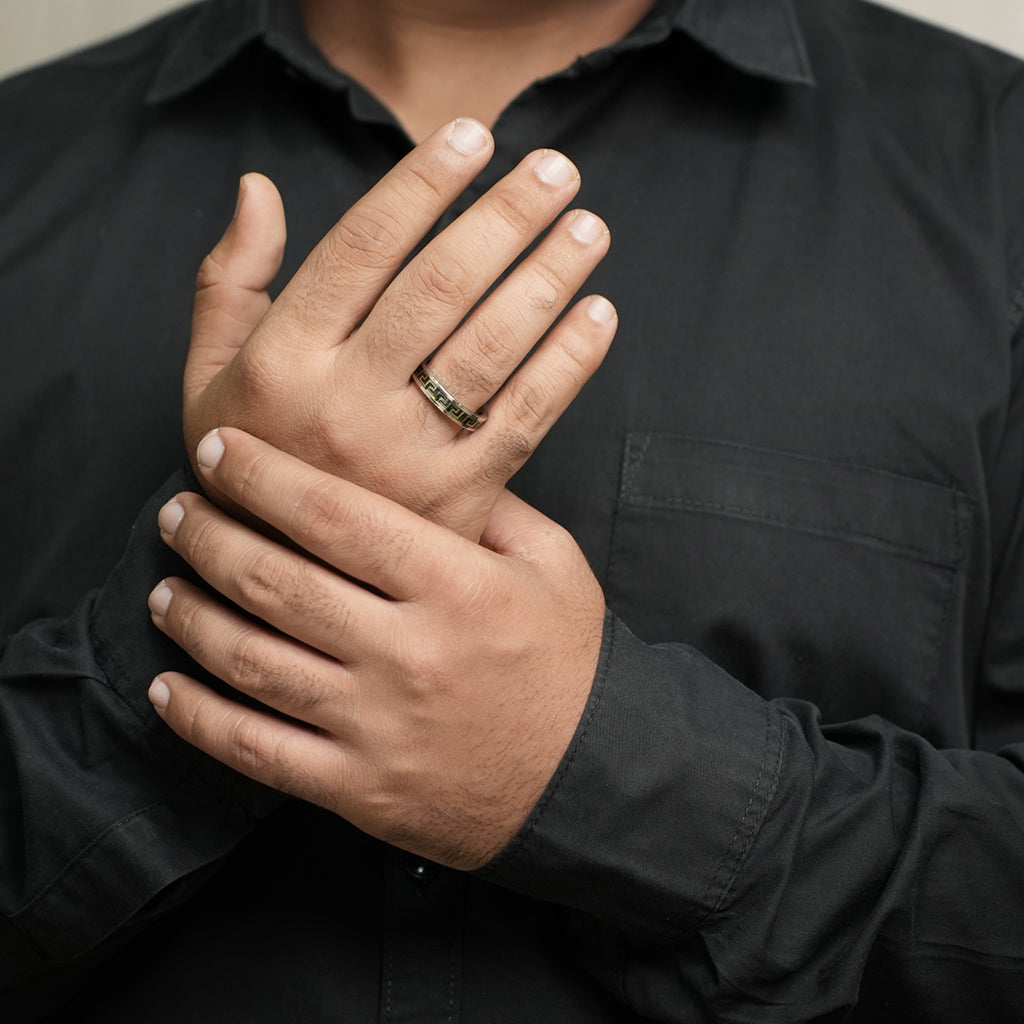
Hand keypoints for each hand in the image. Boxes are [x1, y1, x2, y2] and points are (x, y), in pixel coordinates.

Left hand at [147, 428, 604, 868]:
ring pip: (253, 662)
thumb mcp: (555, 565)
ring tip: (164, 588)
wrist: (591, 780)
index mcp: (458, 585)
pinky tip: (168, 687)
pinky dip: (200, 719)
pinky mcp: (360, 787)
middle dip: (210, 537)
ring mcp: (378, 725)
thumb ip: (490, 508)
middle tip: (177, 513)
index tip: (215, 450)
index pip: (334, 515)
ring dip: (191, 618)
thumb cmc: (571, 664)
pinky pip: (259, 751)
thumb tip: (418, 466)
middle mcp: (408, 651)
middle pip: (277, 582)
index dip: (261, 475)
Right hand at [187, 118, 615, 539]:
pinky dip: (569, 365)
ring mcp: (405, 458)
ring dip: (548, 278)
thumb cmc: (249, 467)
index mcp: (281, 363)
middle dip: (505, 217)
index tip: (473, 137)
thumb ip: (227, 282)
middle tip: (557, 169)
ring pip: (489, 349)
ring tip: (587, 228)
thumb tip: (257, 188)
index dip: (421, 184)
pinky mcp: (458, 501)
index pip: (360, 249)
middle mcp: (343, 405)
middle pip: (439, 288)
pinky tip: (598, 316)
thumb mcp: (206, 377)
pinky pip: (525, 420)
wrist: (284, 586)